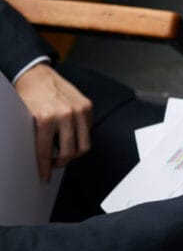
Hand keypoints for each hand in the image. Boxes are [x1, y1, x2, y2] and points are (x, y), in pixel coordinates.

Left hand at [14, 63, 92, 181]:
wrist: (36, 74)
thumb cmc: (28, 95)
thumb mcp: (26, 118)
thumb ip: (36, 137)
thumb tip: (42, 158)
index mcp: (45, 118)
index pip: (46, 152)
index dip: (45, 167)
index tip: (45, 175)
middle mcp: (65, 114)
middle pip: (70, 152)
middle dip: (62, 162)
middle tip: (55, 163)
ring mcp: (79, 110)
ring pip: (84, 144)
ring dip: (74, 153)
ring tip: (65, 152)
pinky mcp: (87, 106)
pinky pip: (88, 130)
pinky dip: (80, 137)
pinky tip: (70, 135)